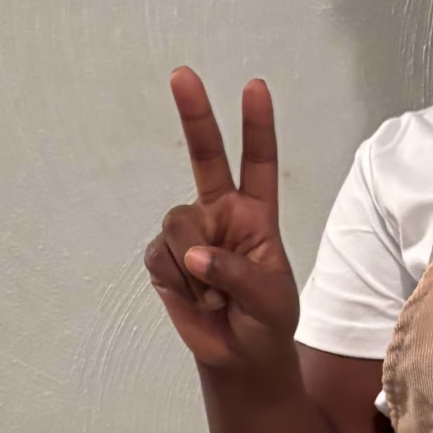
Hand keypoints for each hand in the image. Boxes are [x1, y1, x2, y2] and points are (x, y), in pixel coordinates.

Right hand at [145, 69, 299, 374]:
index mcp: (257, 214)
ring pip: (178, 222)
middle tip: (182, 74)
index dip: (257, 126)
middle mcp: (221, 213)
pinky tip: (196, 299)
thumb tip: (196, 257)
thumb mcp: (271, 299)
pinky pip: (161, 255)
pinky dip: (179, 281)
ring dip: (196, 265)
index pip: (259, 163)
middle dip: (194, 115)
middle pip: (205, 156)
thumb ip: (239, 274)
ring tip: (216, 296)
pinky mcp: (164, 257)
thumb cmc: (267, 322)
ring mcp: (190, 233)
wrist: (240, 359)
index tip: (254, 87)